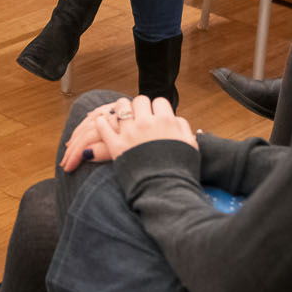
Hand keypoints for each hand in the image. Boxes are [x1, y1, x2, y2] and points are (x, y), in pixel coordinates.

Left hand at [60, 97, 196, 170]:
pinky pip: (102, 126)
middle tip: (138, 115)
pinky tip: (102, 124)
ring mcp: (130, 133)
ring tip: (121, 116)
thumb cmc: (180, 170)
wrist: (165, 191)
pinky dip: (101, 123)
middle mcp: (146, 123)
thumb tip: (174, 119)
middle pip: (139, 101)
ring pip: (120, 107)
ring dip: (120, 110)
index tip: (155, 115)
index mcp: (166, 121)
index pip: (159, 102)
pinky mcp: (116, 146)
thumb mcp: (189, 145)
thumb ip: (182, 128)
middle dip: (139, 107)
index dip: (157, 108)